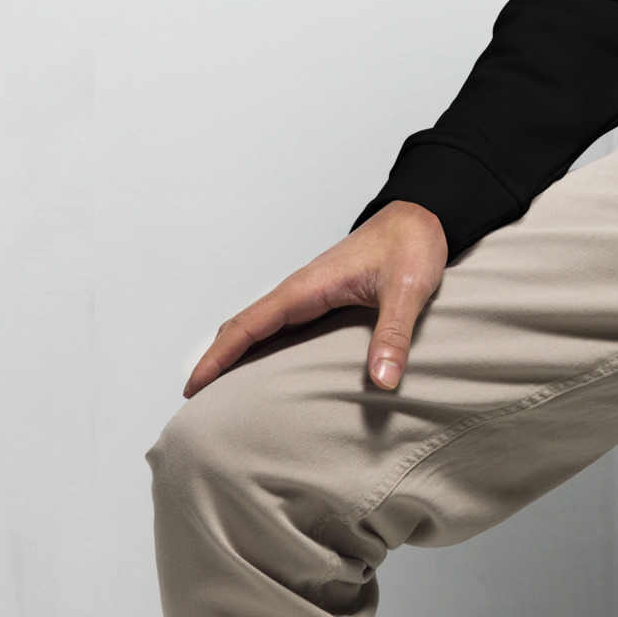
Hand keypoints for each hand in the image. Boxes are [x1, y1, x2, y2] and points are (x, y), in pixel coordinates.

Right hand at [182, 200, 448, 398]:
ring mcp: (311, 293)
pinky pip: (283, 325)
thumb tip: (383, 380)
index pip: (249, 324)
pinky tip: (268, 368)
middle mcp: (302, 290)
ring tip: (221, 393)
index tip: (193, 386)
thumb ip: (394, 334)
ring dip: (238, 354)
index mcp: (308, 287)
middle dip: (217, 361)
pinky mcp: (325, 297)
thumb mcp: (408, 290)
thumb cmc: (413, 243)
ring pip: (262, 327)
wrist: (424, 215)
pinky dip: (263, 346)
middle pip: (245, 328)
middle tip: (197, 401)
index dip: (218, 357)